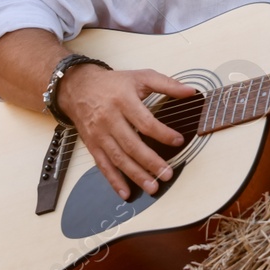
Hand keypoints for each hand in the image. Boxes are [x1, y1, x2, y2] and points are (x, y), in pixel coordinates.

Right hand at [56, 62, 198, 199]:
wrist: (79, 87)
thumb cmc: (114, 83)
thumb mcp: (141, 77)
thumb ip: (167, 84)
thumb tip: (190, 91)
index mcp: (123, 101)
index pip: (145, 122)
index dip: (162, 133)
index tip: (178, 141)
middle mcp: (110, 119)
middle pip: (132, 144)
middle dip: (150, 162)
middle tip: (167, 174)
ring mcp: (100, 134)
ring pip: (118, 158)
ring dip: (135, 175)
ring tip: (152, 187)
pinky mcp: (92, 145)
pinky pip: (103, 165)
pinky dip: (114, 181)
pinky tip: (126, 192)